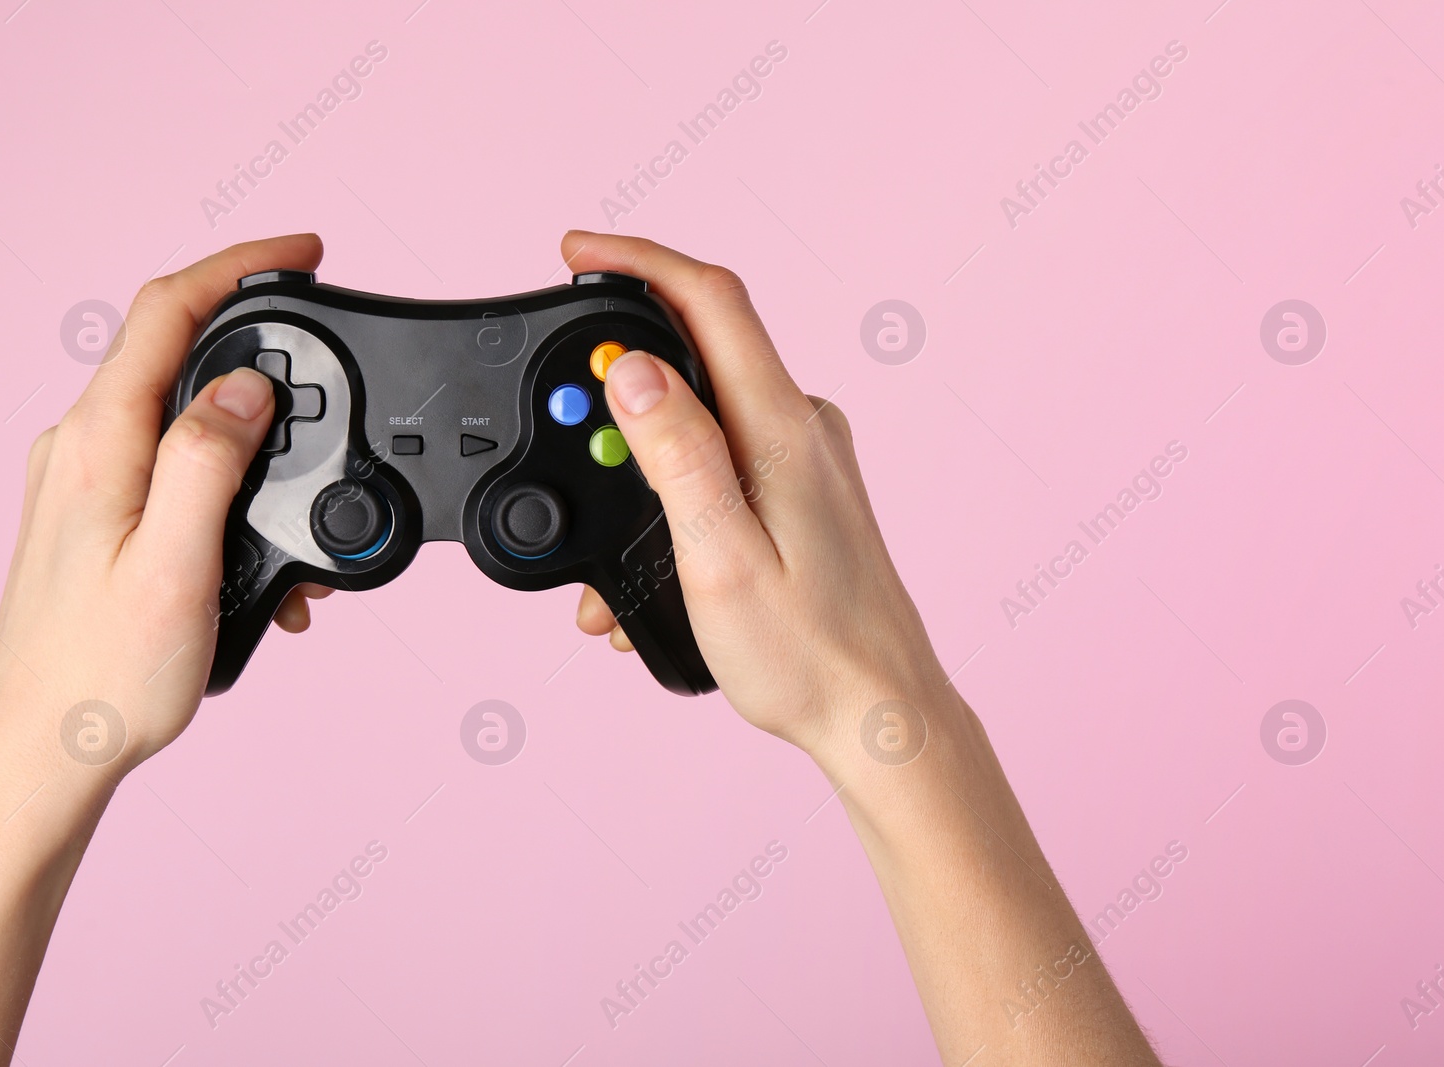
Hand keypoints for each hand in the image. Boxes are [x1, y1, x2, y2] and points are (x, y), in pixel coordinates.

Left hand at [0, 234, 330, 770]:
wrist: (44, 754)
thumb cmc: (104, 676)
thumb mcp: (176, 564)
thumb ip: (210, 460)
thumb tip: (250, 385)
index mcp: (97, 444)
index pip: (167, 310)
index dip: (239, 265)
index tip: (305, 251)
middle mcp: (80, 448)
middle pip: (177, 352)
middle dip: (261, 350)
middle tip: (328, 366)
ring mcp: (83, 481)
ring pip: (183, 417)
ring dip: (254, 441)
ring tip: (303, 512)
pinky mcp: (93, 517)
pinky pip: (172, 468)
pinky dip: (230, 488)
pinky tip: (262, 557)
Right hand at [567, 231, 949, 752]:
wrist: (876, 713)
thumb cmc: (808, 655)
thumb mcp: (721, 559)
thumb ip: (678, 457)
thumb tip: (635, 371)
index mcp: (785, 430)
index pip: (711, 301)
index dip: (638, 260)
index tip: (576, 251)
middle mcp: (805, 427)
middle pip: (702, 345)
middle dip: (621, 371)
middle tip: (567, 422)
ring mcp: (808, 455)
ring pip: (705, 410)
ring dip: (641, 451)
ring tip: (608, 547)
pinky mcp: (805, 487)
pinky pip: (724, 453)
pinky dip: (674, 483)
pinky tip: (652, 555)